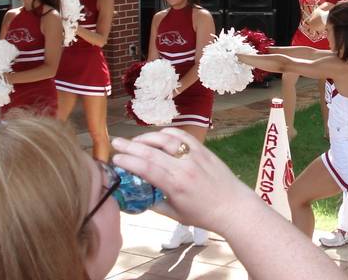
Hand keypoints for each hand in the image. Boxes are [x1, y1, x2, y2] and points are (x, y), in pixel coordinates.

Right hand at [112, 129, 253, 230]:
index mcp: (176, 185)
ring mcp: (194, 155)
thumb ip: (155, 204)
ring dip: (147, 137)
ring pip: (166, 139)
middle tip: (116, 143)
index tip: (115, 158)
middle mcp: (184, 167)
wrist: (232, 206)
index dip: (128, 161)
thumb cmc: (203, 214)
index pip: (146, 168)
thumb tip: (138, 196)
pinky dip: (167, 133)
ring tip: (134, 140)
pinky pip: (182, 135)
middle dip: (130, 146)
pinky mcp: (203, 149)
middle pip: (152, 151)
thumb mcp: (175, 215)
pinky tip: (157, 136)